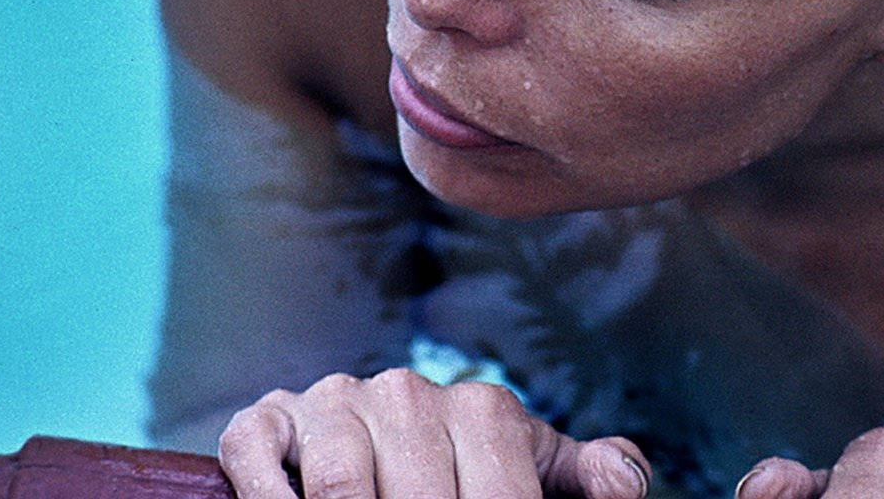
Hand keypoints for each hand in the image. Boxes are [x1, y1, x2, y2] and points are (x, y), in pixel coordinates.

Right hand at [218, 368, 651, 498]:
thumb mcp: (538, 474)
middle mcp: (405, 393)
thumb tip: (625, 482)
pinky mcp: (266, 419)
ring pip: (339, 490)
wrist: (379, 436)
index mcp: (483, 410)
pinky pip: (258, 461)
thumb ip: (590, 478)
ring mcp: (332, 403)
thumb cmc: (474, 470)